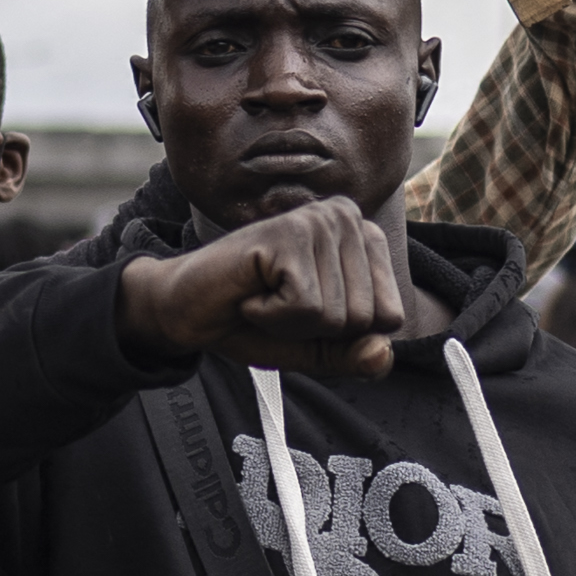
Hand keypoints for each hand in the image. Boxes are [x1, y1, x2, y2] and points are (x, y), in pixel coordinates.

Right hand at [117, 204, 409, 376]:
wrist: (185, 312)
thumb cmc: (252, 322)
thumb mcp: (317, 349)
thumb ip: (356, 356)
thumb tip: (383, 352)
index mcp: (365, 238)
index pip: (390, 316)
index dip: (341, 334)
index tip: (302, 310)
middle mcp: (348, 218)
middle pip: (367, 317)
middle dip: (318, 330)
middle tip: (277, 304)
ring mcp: (319, 221)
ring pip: (338, 315)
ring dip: (291, 324)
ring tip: (262, 296)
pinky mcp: (289, 234)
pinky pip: (306, 308)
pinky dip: (273, 317)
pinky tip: (250, 293)